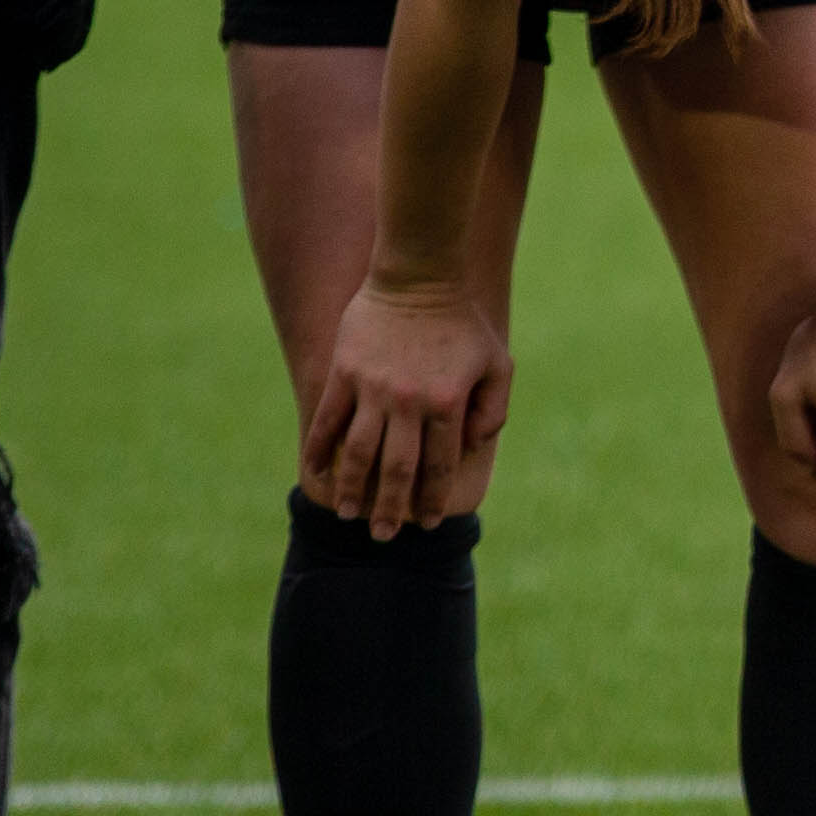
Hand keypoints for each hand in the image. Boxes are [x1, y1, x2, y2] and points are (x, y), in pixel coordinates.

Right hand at [305, 278, 511, 541]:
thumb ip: (493, 409)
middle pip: (398, 468)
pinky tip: (318, 474)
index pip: (441, 463)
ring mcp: (373, 388)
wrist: (419, 278)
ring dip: (354, 488)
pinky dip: (320, 451)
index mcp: (448, 403)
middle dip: (392, 507)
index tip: (429, 522)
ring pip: (360, 452)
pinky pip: (328, 421)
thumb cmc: (463, 324)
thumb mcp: (497, 364)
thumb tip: (473, 447)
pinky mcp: (344, 374)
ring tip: (349, 514)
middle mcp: (409, 402)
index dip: (434, 497)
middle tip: (385, 537)